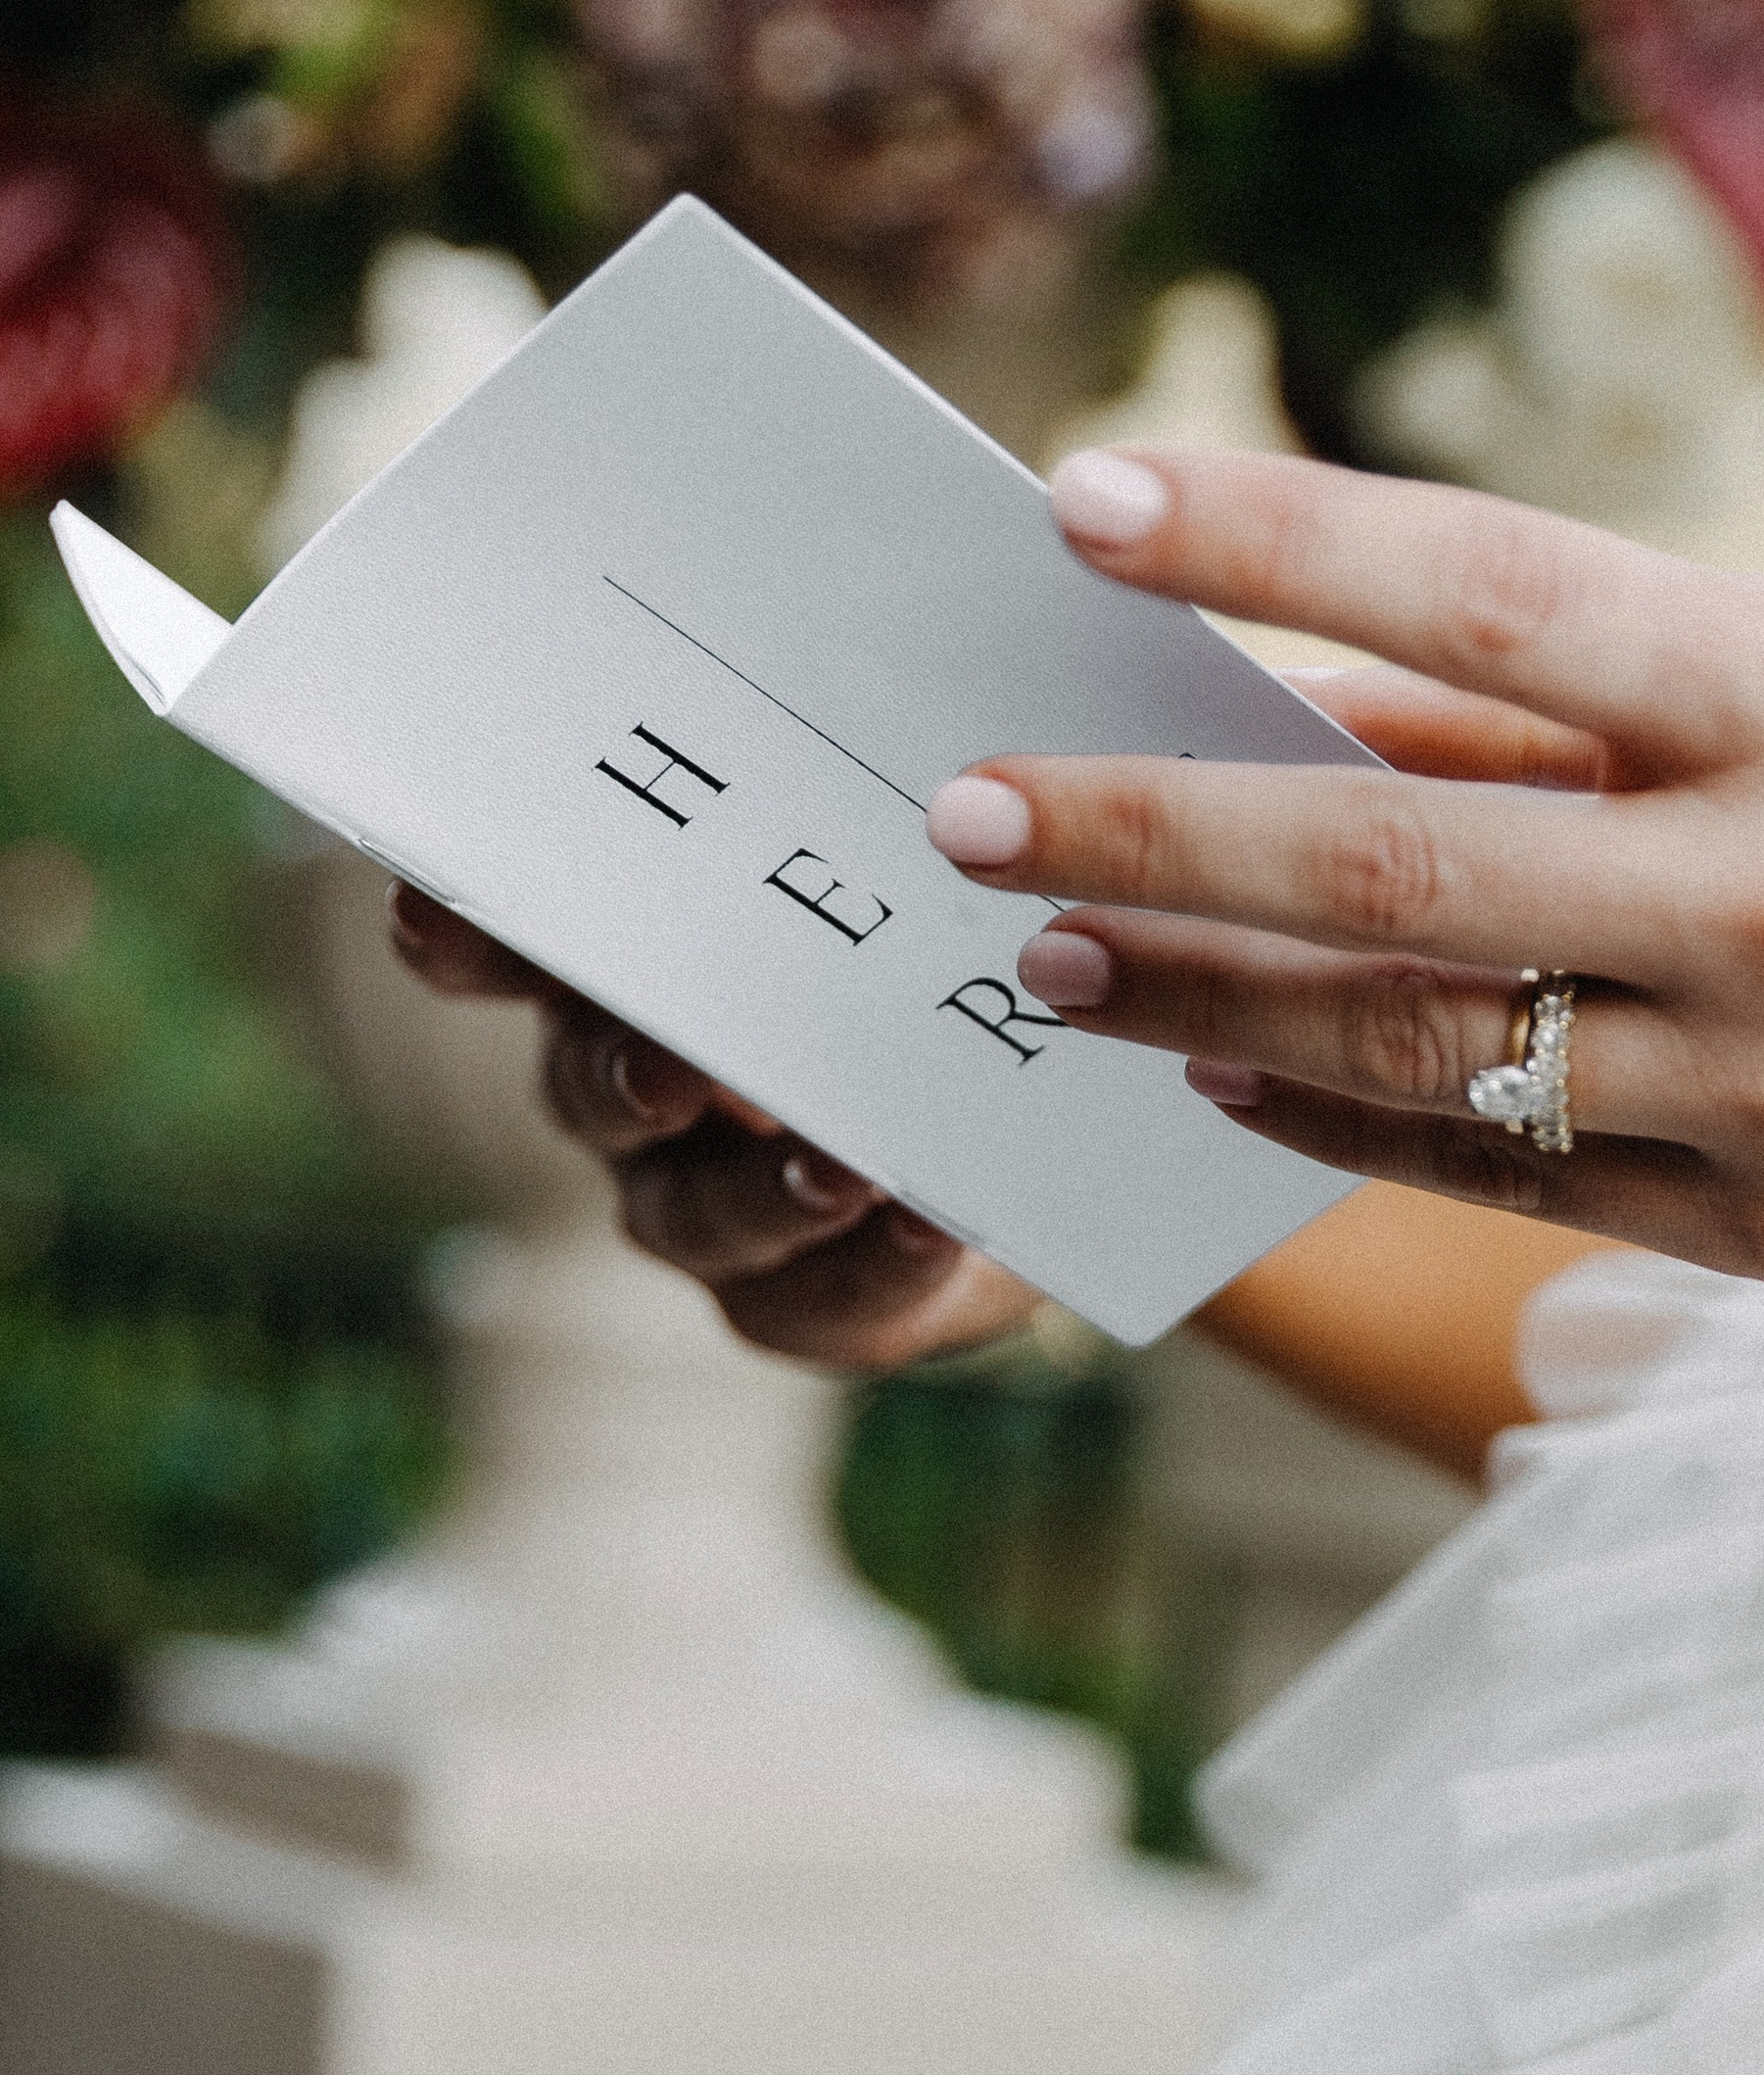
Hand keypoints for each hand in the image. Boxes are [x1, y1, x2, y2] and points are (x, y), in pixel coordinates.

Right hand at [383, 890, 1039, 1371]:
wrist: (1018, 1137)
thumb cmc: (923, 966)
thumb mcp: (896, 878)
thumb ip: (857, 830)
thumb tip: (926, 771)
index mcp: (634, 964)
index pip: (512, 944)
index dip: (467, 933)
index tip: (435, 907)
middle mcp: (635, 1087)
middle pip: (588, 1087)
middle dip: (629, 1074)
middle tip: (676, 1064)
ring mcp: (699, 1205)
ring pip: (692, 1212)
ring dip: (764, 1188)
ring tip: (846, 1165)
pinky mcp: (789, 1302)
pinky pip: (809, 1298)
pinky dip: (869, 1265)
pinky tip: (927, 1225)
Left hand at [924, 447, 1763, 1391]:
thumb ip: (1622, 712)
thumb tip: (1338, 686)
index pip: (1499, 590)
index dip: (1274, 537)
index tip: (1081, 502)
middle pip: (1397, 849)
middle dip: (1148, 826)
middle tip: (960, 809)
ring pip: (1419, 1040)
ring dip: (1196, 996)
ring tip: (1042, 960)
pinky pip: (1502, 1174)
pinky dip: (1341, 1124)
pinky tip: (1217, 1076)